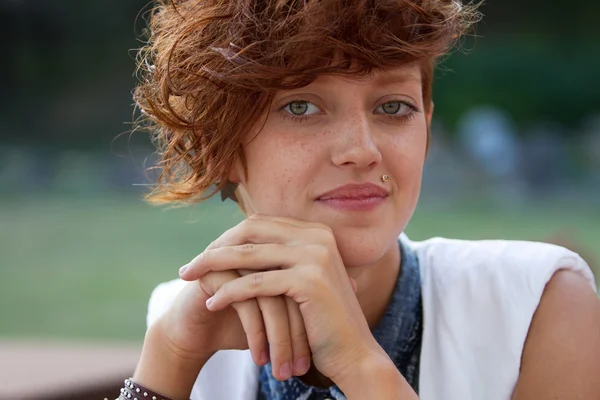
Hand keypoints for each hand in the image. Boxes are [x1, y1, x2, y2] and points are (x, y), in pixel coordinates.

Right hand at [155, 261, 312, 379]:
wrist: (197, 332)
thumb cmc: (243, 322)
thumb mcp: (281, 313)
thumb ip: (312, 296)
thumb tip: (355, 285)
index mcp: (277, 254)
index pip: (307, 286)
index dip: (312, 322)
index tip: (319, 357)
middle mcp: (259, 252)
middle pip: (292, 291)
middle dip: (298, 335)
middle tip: (301, 368)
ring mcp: (237, 258)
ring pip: (270, 299)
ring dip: (278, 340)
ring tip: (283, 372)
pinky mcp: (216, 272)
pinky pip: (245, 303)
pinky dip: (256, 335)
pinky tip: (260, 359)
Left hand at [179, 214, 377, 383]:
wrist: (354, 353)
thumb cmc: (323, 321)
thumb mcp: (303, 281)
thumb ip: (282, 258)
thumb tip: (240, 245)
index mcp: (316, 232)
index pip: (260, 223)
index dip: (228, 237)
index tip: (206, 255)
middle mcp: (317, 236)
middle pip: (251, 231)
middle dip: (215, 247)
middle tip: (189, 267)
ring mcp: (315, 255)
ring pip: (249, 254)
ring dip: (213, 266)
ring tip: (189, 279)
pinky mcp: (309, 279)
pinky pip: (257, 283)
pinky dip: (230, 292)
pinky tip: (212, 303)